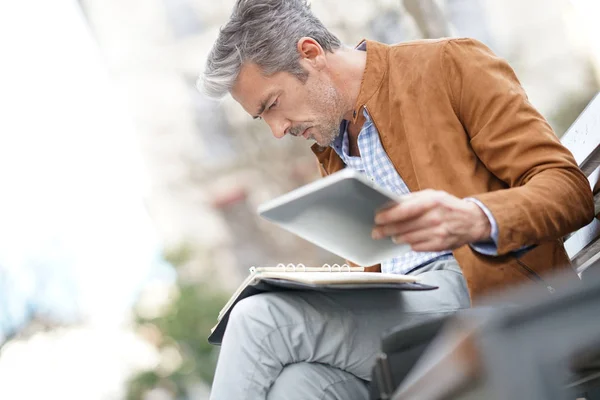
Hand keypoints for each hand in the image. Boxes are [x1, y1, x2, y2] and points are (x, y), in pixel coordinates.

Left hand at [371, 189, 491, 251]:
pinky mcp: (440, 245)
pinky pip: (418, 247)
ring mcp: (438, 233)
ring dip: (397, 238)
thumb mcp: (432, 195)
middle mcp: (435, 217)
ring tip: (390, 235)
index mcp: (432, 201)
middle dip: (386, 230)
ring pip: (409, 238)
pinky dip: (410, 244)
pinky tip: (405, 240)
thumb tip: (390, 205)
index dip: (388, 215)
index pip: (405, 210)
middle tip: (376, 232)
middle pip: (404, 226)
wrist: (473, 221)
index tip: (377, 218)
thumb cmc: (448, 206)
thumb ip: (412, 199)